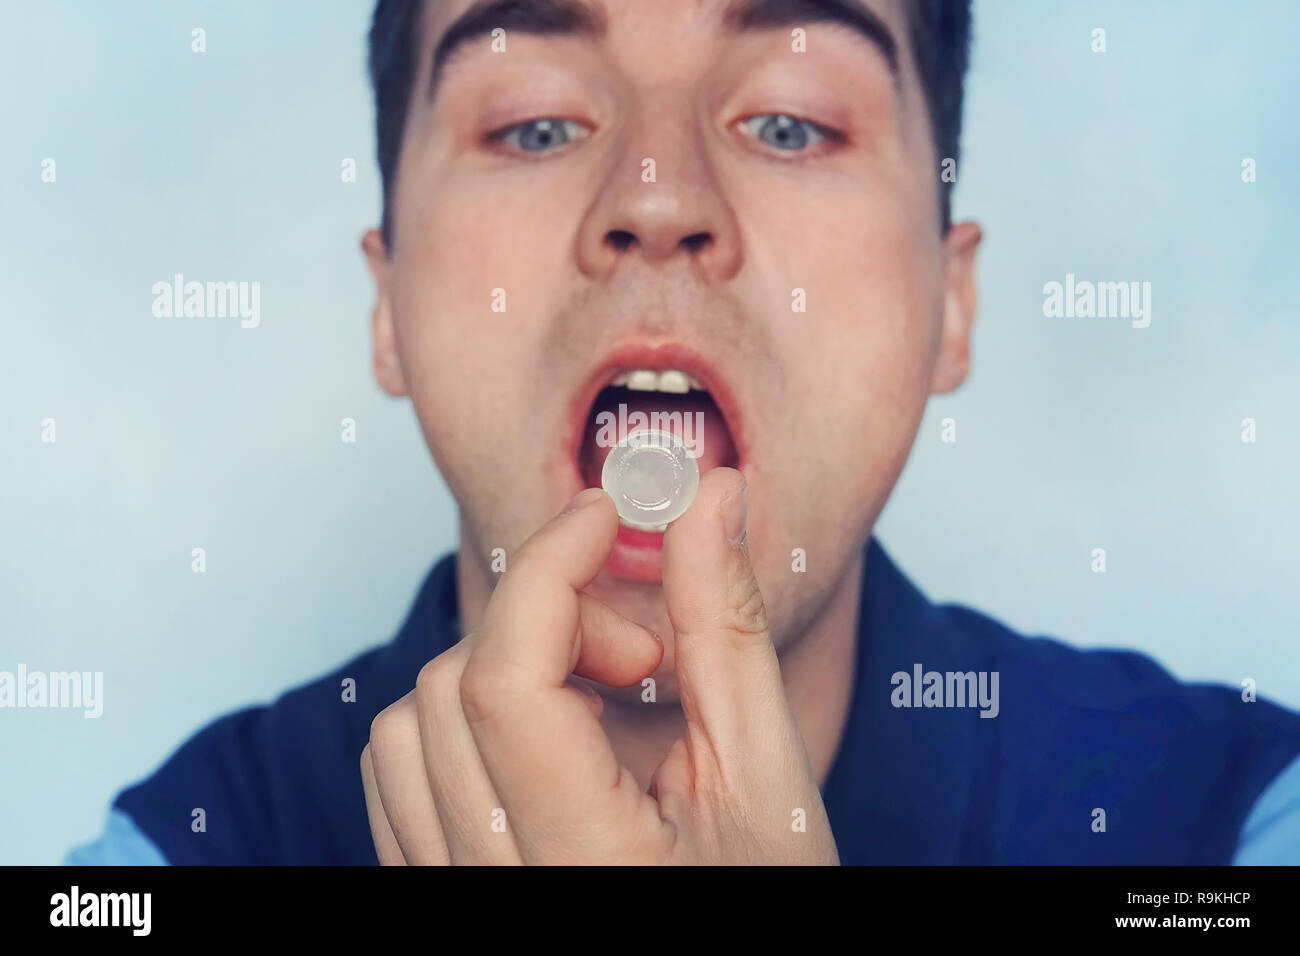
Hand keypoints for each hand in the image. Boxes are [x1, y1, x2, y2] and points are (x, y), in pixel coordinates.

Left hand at [359, 468, 839, 864]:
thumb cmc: (766, 895)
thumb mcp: (764, 769)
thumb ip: (725, 626)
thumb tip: (708, 498)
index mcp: (583, 862)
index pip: (506, 684)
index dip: (548, 568)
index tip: (606, 519)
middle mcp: (490, 889)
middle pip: (448, 691)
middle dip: (545, 630)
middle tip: (642, 658)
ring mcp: (451, 896)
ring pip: (402, 732)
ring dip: (495, 673)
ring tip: (593, 706)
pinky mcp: (435, 891)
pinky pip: (396, 784)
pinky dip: (458, 726)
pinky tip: (545, 738)